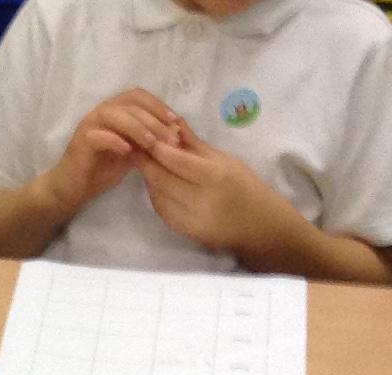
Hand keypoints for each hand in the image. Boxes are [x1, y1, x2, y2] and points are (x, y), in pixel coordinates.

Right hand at [40, 89, 181, 214]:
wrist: (72, 189)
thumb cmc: (101, 170)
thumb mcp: (130, 153)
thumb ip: (145, 140)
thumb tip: (171, 133)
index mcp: (114, 110)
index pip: (138, 96)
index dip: (158, 105)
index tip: (175, 121)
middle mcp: (101, 112)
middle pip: (131, 104)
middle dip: (154, 120)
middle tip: (170, 137)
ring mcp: (90, 124)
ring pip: (118, 116)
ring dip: (138, 128)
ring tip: (152, 144)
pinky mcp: (81, 141)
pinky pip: (101, 136)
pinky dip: (116, 141)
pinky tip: (128, 152)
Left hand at [138, 133, 290, 257]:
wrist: (256, 224)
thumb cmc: (244, 185)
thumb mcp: (224, 159)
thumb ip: (195, 145)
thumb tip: (173, 125)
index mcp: (214, 176)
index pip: (177, 161)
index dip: (157, 149)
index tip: (144, 137)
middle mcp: (200, 199)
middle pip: (162, 180)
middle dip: (146, 163)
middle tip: (134, 148)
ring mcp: (190, 219)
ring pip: (158, 196)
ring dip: (148, 179)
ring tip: (144, 163)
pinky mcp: (184, 231)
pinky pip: (162, 210)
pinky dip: (155, 195)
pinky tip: (155, 184)